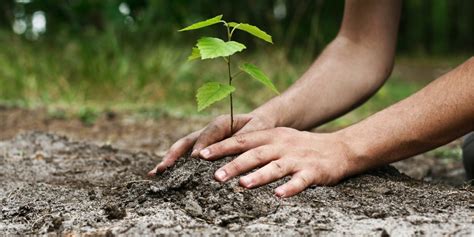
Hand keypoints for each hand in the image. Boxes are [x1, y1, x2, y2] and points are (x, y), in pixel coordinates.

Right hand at [148, 113, 275, 174]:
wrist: (259, 123)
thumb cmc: (259, 126)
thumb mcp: (256, 129)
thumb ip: (244, 137)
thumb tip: (231, 150)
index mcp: (221, 123)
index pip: (209, 134)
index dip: (202, 144)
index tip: (196, 158)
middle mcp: (207, 131)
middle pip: (187, 141)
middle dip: (175, 154)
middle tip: (164, 168)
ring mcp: (202, 141)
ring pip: (182, 149)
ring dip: (169, 160)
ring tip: (155, 173)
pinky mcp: (202, 149)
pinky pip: (186, 156)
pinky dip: (174, 165)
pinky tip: (162, 176)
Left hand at [198, 127, 353, 197]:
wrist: (339, 148)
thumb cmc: (301, 146)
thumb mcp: (278, 139)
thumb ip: (255, 145)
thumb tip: (225, 155)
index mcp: (271, 136)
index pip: (242, 140)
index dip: (222, 147)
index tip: (202, 155)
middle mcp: (282, 145)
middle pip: (255, 154)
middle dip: (234, 165)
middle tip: (216, 176)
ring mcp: (297, 158)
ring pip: (275, 167)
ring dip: (258, 176)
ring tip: (242, 185)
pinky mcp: (313, 172)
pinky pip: (300, 181)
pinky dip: (290, 188)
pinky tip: (279, 196)